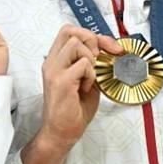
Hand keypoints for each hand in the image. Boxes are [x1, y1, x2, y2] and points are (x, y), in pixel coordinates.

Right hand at [22, 25, 122, 163]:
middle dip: (92, 41)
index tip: (110, 48)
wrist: (61, 133)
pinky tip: (85, 88)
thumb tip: (107, 50)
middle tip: (99, 60)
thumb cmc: (73, 110)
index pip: (70, 31)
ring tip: (89, 79)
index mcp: (56, 60)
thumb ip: (92, 64)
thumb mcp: (87, 80)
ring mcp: (54, 70)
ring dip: (90, 60)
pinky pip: (83, 64)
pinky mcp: (61, 81)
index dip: (93, 35)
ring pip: (76, 44)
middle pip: (70, 31)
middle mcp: (52, 62)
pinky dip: (91, 75)